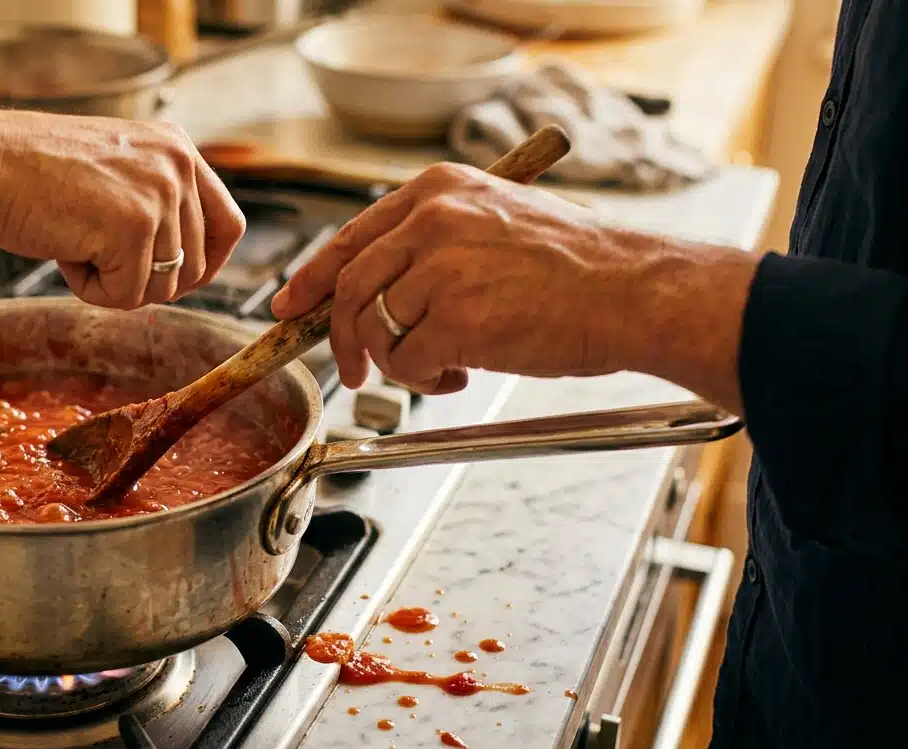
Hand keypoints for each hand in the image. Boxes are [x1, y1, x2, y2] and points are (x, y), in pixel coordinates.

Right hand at [0, 111, 245, 308]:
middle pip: (198, 267)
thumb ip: (154, 202)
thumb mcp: (114, 171)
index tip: (176, 280)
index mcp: (177, 148)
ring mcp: (159, 195)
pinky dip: (91, 290)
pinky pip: (127, 296)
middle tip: (97, 258)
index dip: (207, 264)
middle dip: (148, 280)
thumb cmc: (30, 172)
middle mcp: (177, 166)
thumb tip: (185, 268)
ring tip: (74, 243)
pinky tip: (63, 251)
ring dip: (114, 283)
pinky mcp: (133, 228)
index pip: (229, 224)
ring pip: (162, 287)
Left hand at [270, 161, 756, 402]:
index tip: (291, 306)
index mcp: (438, 191)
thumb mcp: (495, 222)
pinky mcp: (454, 319)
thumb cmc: (576, 268)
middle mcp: (431, 221)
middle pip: (349, 288)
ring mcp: (440, 268)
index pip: (350, 237)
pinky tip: (463, 374)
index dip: (312, 278)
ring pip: (377, 331)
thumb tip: (375, 289)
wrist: (633, 291)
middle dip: (342, 339)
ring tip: (447, 366)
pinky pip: (408, 364)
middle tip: (354, 372)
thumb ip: (432, 244)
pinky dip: (427, 380)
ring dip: (401, 364)